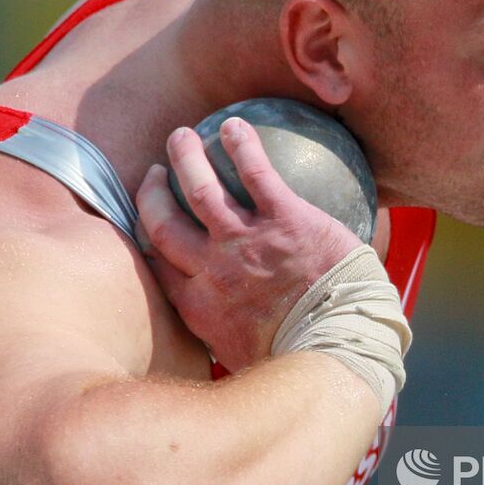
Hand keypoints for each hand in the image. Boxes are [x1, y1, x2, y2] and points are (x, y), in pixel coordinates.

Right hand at [136, 117, 361, 371]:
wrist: (337, 347)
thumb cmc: (302, 360)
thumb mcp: (247, 359)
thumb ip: (230, 340)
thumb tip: (233, 344)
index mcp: (200, 306)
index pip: (159, 264)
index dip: (146, 238)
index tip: (147, 223)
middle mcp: (212, 270)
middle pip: (163, 223)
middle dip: (151, 194)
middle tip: (155, 174)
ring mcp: (245, 241)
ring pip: (200, 189)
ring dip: (186, 157)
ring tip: (181, 136)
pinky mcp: (284, 219)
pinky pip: (256, 172)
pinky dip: (242, 145)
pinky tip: (236, 124)